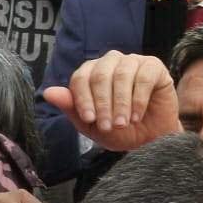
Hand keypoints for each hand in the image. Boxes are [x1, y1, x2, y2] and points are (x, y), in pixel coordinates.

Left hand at [41, 50, 178, 152]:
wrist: (151, 140)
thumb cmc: (120, 131)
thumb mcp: (92, 126)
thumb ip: (72, 108)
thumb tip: (48, 93)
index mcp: (91, 73)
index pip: (80, 78)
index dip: (83, 99)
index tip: (90, 119)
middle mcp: (110, 62)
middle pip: (99, 75)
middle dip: (103, 104)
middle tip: (108, 126)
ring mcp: (132, 62)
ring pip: (121, 75)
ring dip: (121, 103)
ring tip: (123, 124)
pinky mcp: (153, 67)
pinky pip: (143, 77)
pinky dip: (138, 100)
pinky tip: (136, 116)